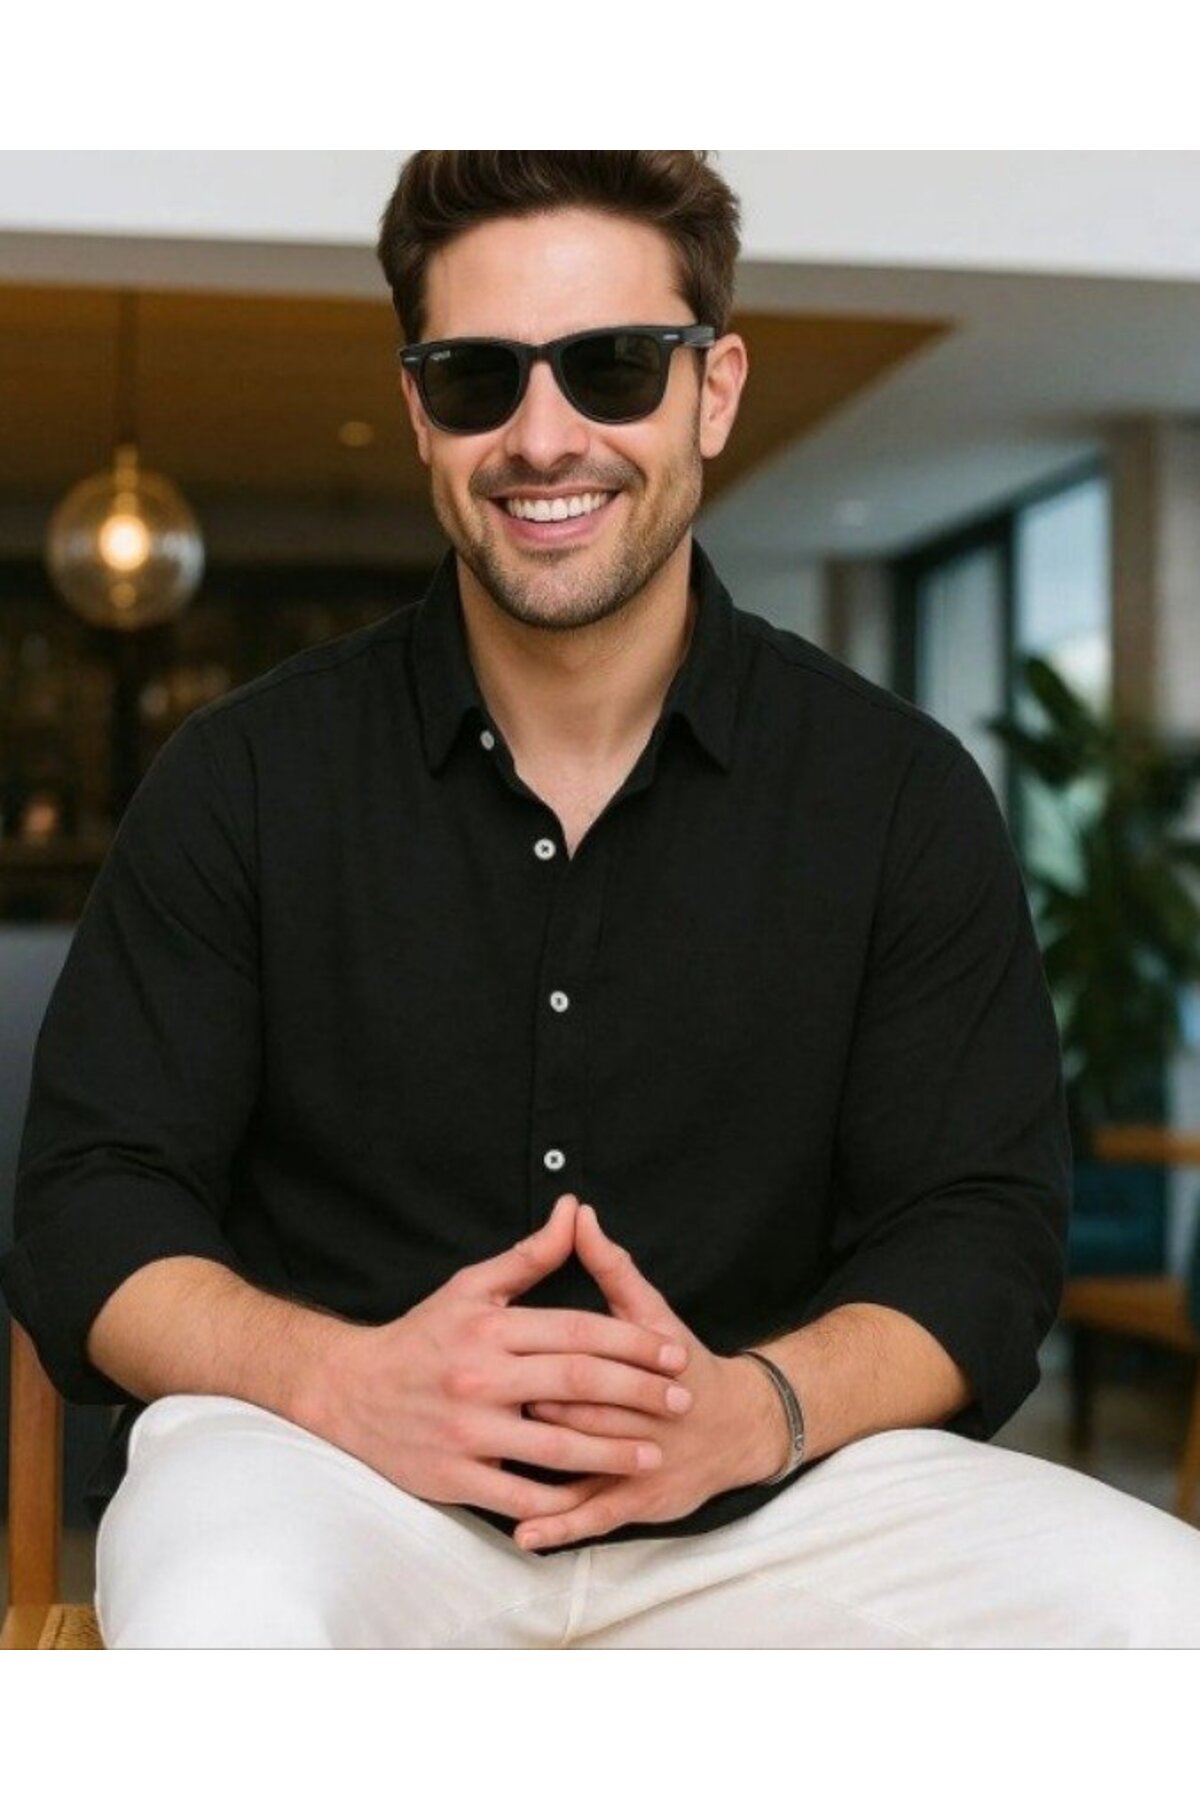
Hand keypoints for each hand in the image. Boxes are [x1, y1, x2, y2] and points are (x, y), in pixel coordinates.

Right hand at [299, 1193, 693, 1525]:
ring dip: (614, 1451)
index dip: (632, 1343)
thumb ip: (530, 1256)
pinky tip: (596, 1496)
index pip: (577, 1331)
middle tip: (682, 1400)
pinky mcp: (454, 1476)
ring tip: (655, 1452)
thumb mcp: (471, 1287)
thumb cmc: (421, 1336)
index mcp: (490, 1329)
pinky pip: (519, 1496)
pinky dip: (561, 1501)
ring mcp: (467, 1431)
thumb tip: (574, 1209)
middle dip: (639, 1392)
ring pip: (557, 1444)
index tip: (673, 1354)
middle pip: (578, 1382)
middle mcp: (480, 1377)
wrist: (350, 1391)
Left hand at [513, 1203, 786, 1551]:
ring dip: (545, 1461)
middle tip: (490, 1401)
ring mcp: (646, 1461)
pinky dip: (560, 1527)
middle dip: (543, 1405)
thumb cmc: (683, 1360)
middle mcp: (649, 1412)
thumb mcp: (649, 1310)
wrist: (741, 1426)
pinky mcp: (643, 1502)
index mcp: (646, 1358)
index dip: (550, 1351)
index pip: (595, 1350)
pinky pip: (597, 1516)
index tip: (505, 1348)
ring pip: (592, 1460)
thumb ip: (610, 1265)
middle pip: (590, 1406)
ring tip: (494, 1457)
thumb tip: (576, 1213)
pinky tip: (523, 1534)